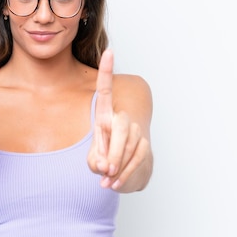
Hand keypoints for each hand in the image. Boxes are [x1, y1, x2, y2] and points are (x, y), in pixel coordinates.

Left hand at [88, 50, 144, 189]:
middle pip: (121, 126)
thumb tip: (106, 165)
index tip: (110, 52)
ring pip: (131, 144)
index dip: (107, 72)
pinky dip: (126, 174)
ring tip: (107, 181)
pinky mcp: (144, 145)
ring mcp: (135, 131)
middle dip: (113, 151)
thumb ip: (95, 160)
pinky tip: (115, 184)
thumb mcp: (92, 160)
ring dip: (119, 166)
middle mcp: (121, 119)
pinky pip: (138, 157)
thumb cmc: (103, 162)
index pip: (105, 91)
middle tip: (104, 170)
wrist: (123, 174)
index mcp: (103, 116)